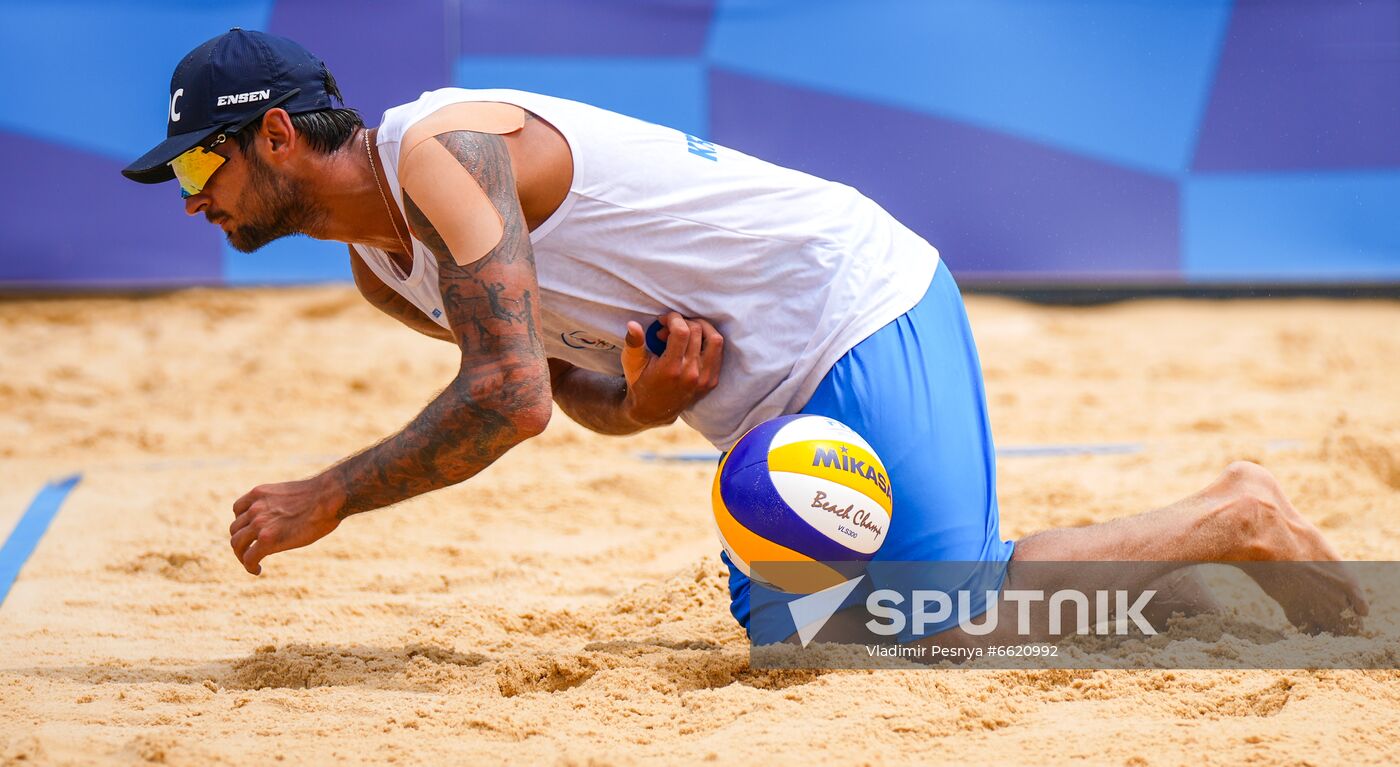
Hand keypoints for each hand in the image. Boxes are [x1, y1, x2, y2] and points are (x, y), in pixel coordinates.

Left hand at [229, 476, 345, 574]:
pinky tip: (258, 570)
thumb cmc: (322, 496)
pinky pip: (249, 558)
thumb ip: (281, 504)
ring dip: (243, 555)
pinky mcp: (266, 540)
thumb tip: (290, 516)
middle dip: (242, 542)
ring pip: (237, 544)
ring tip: (253, 563)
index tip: (252, 533)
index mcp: (259, 493)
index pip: (238, 510)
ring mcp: (259, 523)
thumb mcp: (293, 494)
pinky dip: (249, 566)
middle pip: (235, 530)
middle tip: (252, 551)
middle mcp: (254, 508)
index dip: (243, 524)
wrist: (329, 497)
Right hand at [620, 312, 723, 426]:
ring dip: (701, 328)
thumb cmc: (640, 382)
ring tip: (687, 330)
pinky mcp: (711, 381)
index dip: (673, 319)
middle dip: (683, 322)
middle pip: (697, 331)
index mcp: (671, 369)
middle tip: (670, 328)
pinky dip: (707, 341)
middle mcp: (691, 374)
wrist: (653, 410)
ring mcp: (704, 379)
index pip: (682, 332)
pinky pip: (718, 352)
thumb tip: (632, 324)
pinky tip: (694, 343)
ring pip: (714, 339)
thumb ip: (634, 343)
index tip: (664, 320)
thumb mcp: (632, 363)